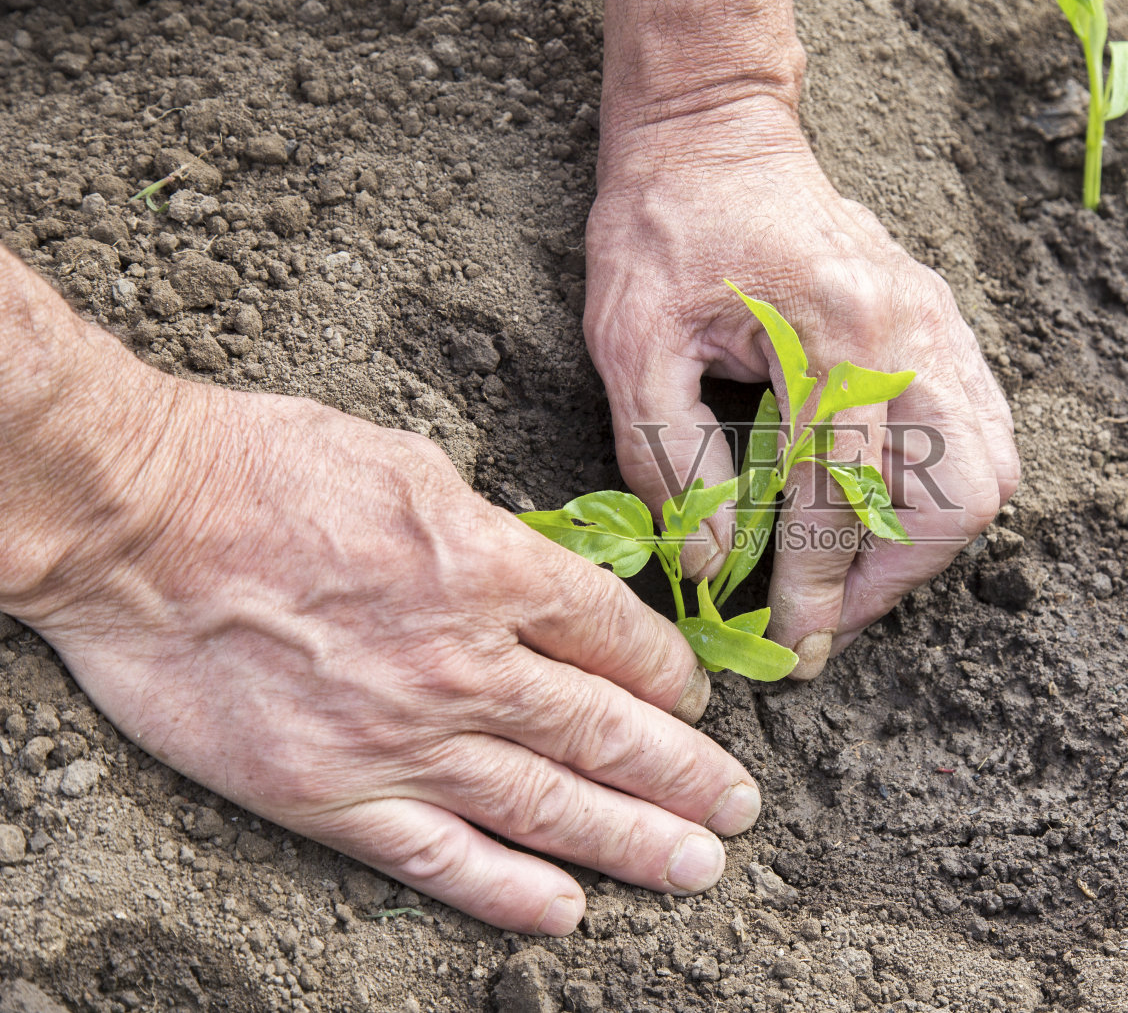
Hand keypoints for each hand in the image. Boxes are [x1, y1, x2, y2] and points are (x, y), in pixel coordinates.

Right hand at [2, 268, 759, 933]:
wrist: (138, 520)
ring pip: (548, 805)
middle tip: (739, 810)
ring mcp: (404, 739)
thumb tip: (540, 576)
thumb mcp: (413, 465)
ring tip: (700, 867)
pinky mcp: (333, 794)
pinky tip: (568, 912)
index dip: (673, 677)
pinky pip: (441, 858)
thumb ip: (491, 536)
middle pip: (609, 732)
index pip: (619, 639)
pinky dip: (508, 890)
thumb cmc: (267, 467)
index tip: (696, 699)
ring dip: (634, 841)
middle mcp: (469, 666)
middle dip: (686, 775)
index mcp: (495, 571)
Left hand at [584, 98, 1019, 677]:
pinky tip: (887, 502)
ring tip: (855, 567)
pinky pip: (988, 428)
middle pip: (956, 498)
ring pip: (990, 472)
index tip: (793, 648)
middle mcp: (909, 330)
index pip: (840, 500)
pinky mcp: (942, 320)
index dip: (815, 591)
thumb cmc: (664, 228)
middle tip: (827, 610)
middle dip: (893, 577)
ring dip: (926, 540)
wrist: (717, 135)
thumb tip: (709, 565)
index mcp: (832, 333)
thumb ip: (670, 458)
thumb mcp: (633, 341)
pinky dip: (949, 486)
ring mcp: (939, 323)